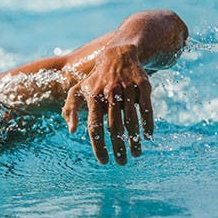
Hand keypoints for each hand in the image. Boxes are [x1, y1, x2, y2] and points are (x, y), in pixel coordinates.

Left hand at [61, 44, 152, 164]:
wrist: (118, 54)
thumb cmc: (95, 79)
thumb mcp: (78, 90)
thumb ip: (70, 109)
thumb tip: (71, 131)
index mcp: (93, 97)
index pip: (95, 127)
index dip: (99, 146)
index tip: (104, 162)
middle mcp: (110, 93)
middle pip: (114, 128)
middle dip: (118, 148)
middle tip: (121, 163)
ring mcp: (127, 89)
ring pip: (131, 121)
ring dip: (134, 141)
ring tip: (135, 155)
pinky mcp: (143, 85)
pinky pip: (146, 109)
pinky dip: (148, 125)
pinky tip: (147, 138)